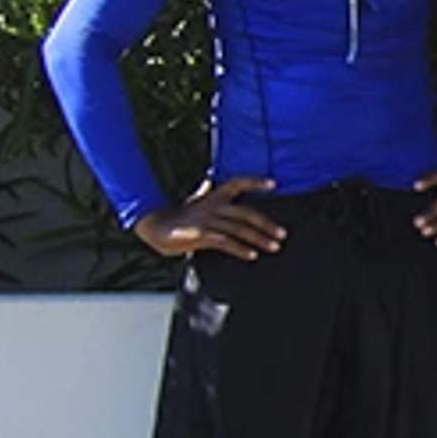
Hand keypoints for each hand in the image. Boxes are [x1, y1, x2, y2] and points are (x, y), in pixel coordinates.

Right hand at [135, 176, 282, 261]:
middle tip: (283, 234)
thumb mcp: (196, 203)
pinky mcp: (200, 235)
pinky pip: (225, 242)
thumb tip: (208, 185)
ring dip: (259, 239)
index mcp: (213, 196)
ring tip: (274, 247)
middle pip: (246, 212)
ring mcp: (206, 220)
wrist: (154, 228)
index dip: (254, 181)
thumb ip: (206, 195)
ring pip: (239, 229)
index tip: (274, 184)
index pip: (237, 183)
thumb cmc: (178, 217)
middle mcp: (212, 206)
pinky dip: (240, 249)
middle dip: (266, 224)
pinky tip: (252, 256)